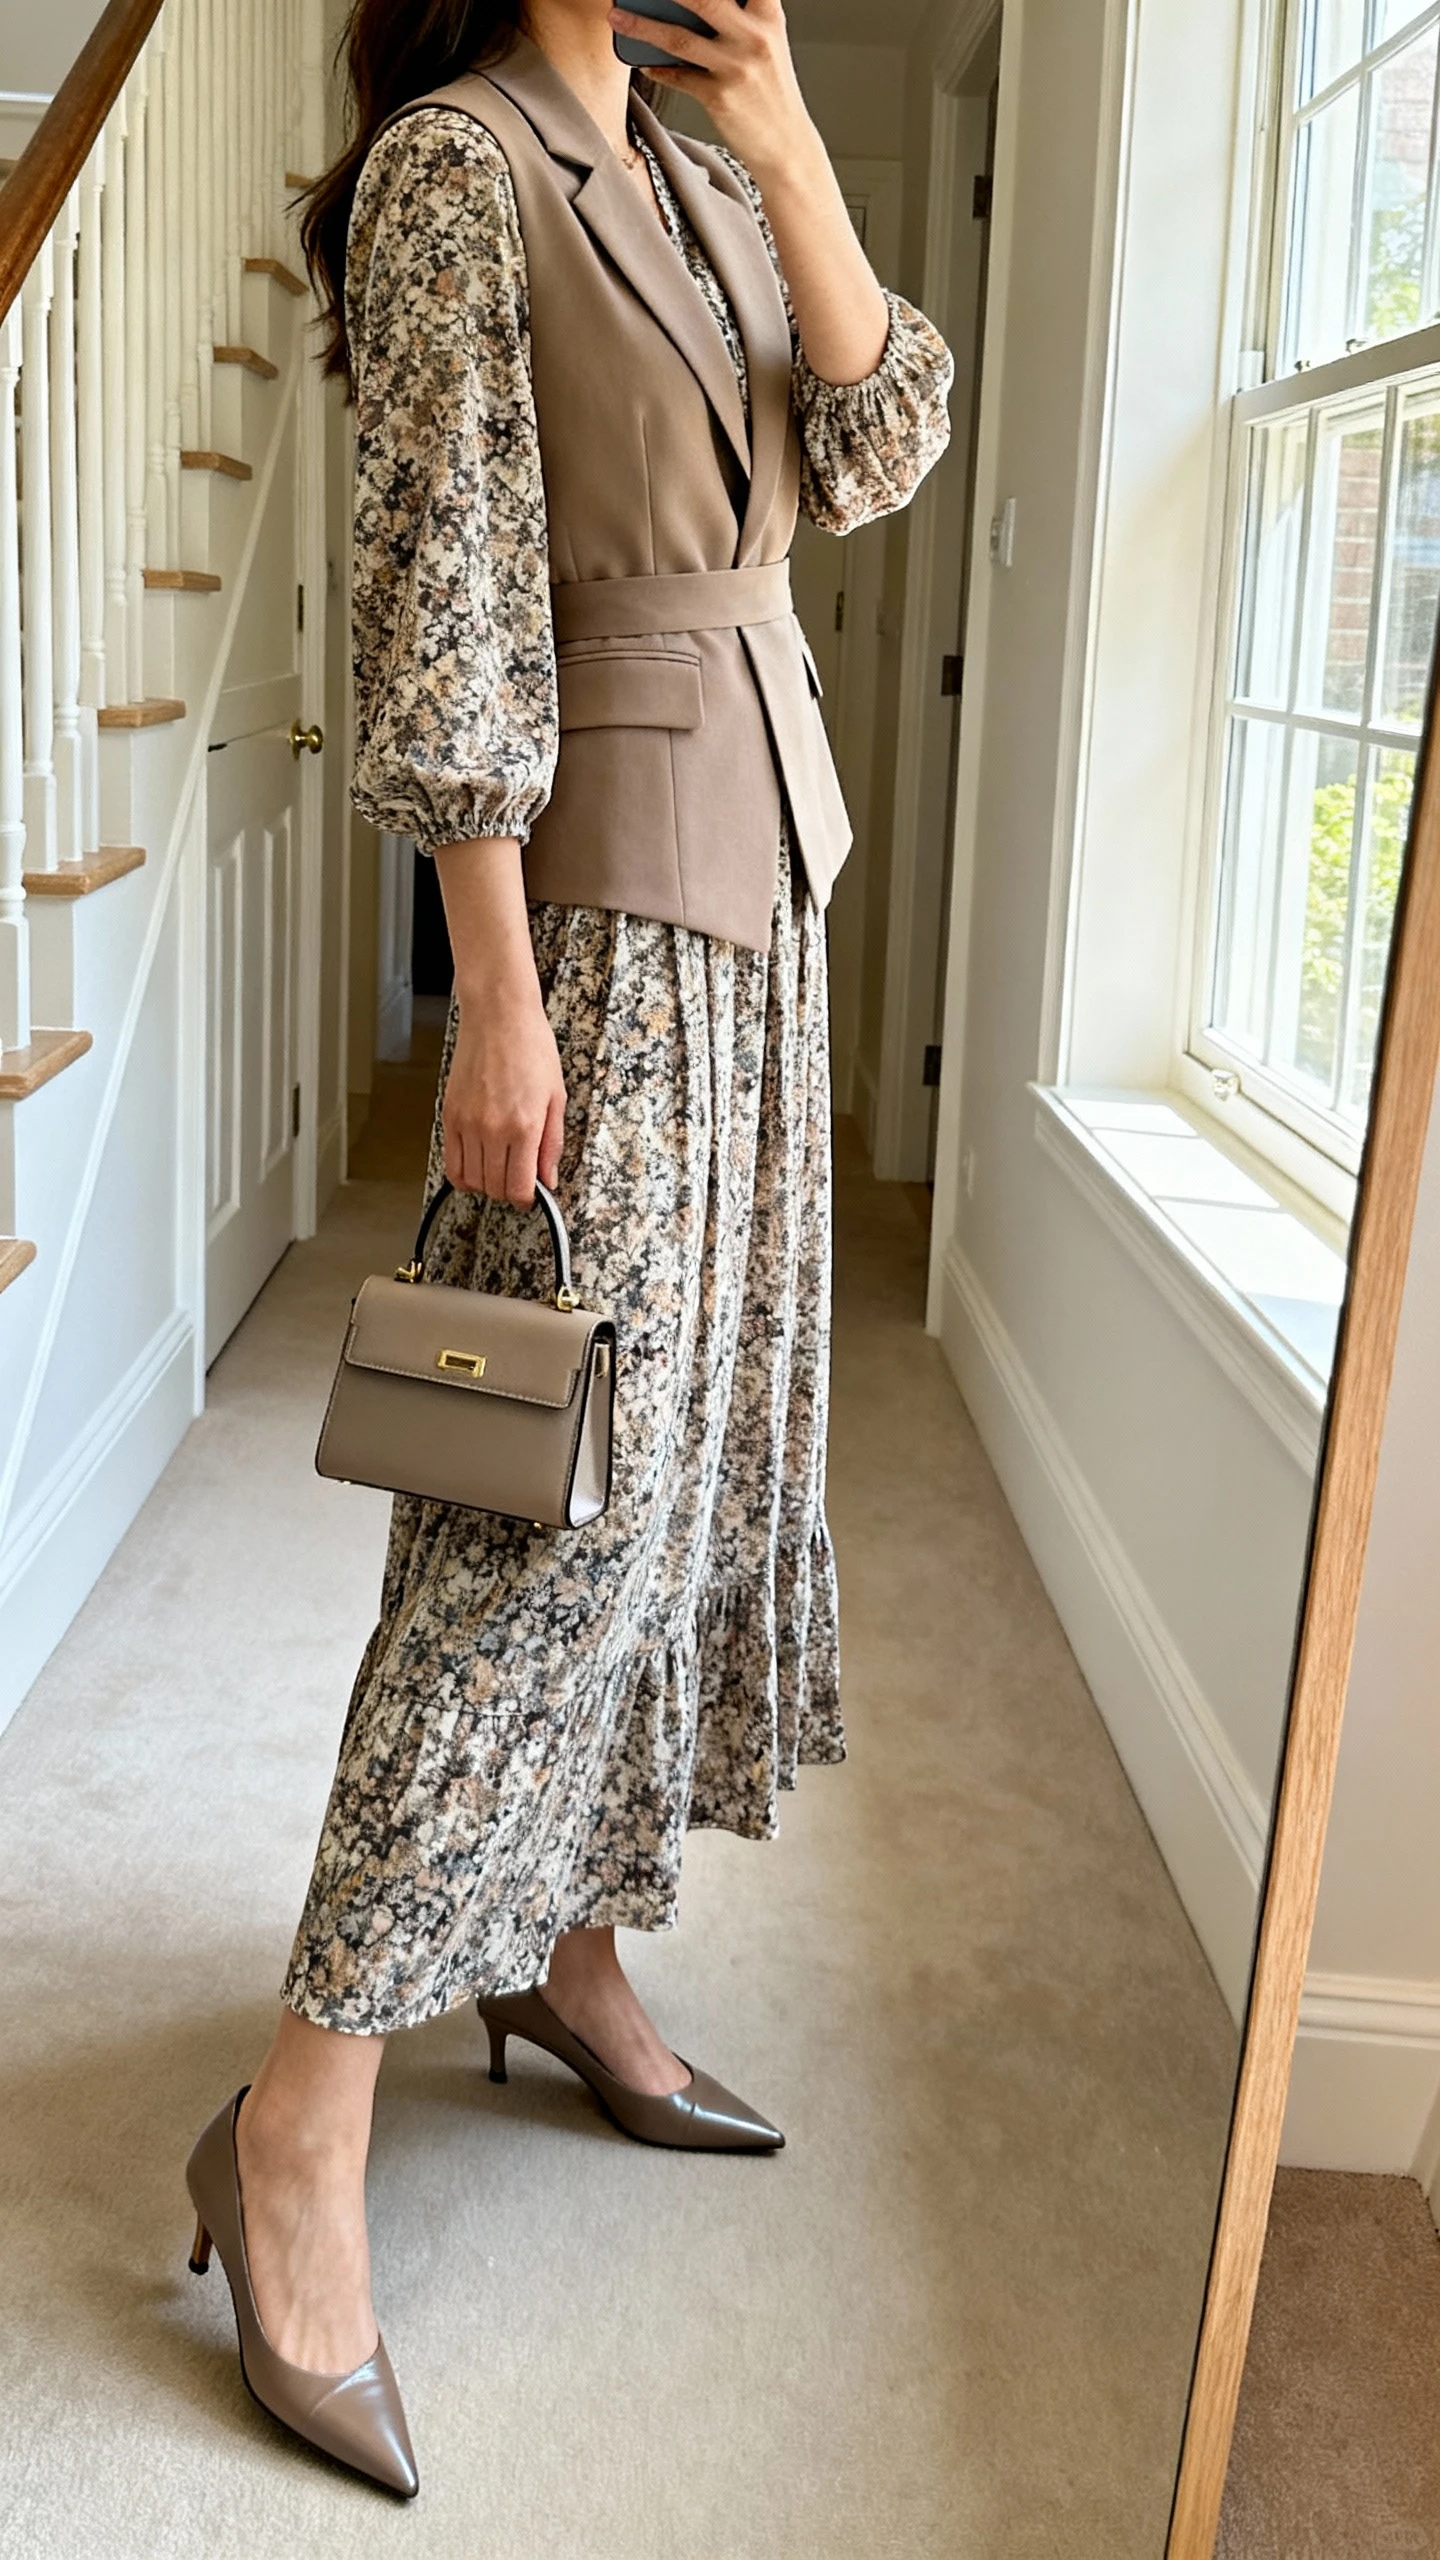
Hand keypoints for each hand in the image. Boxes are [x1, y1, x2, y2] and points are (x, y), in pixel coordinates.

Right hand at [441, 992, 566, 1206]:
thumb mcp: (556, 1097)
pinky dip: (463, 1174)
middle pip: (495, 1188)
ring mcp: (467, 1124)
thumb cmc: (532, 1048)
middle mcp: (492, 1130)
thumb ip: (551, 1144)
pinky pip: (451, 1162)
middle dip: (509, 1193)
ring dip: (486, 1184)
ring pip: (472, 1179)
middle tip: (518, 1180)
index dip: (528, 1200)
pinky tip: (476, 1166)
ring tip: (499, 1171)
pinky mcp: (449, 1115)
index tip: (531, 1195)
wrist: (499, 1016)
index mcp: (524, 1127)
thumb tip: (549, 1179)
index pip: (520, 1187)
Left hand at [609, 0, 810, 179]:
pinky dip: (656, 68)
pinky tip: (643, 62)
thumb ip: (741, 15)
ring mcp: (736, 68)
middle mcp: (755, 37)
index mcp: (769, 16)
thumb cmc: (771, 89)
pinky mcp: (719, 98)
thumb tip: (688, 4)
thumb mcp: (767, 41)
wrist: (786, 145)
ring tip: (616, 16)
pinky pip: (677, 76)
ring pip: (679, 38)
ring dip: (641, 25)